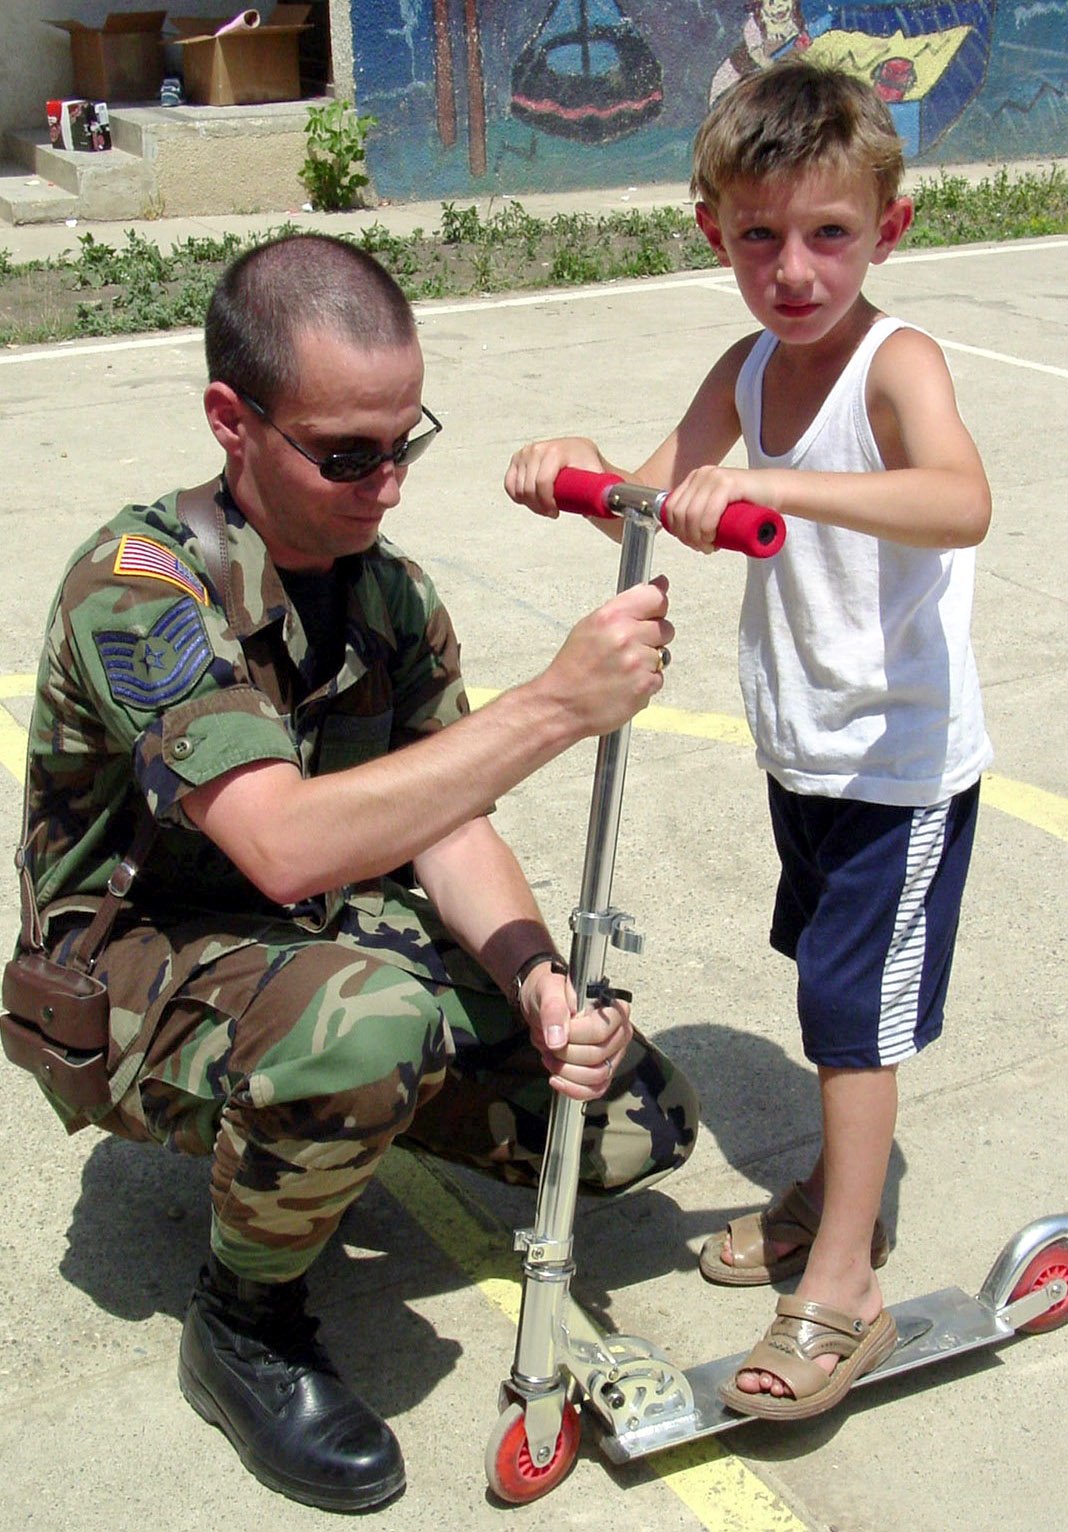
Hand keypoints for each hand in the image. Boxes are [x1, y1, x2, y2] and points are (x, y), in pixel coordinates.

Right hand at [505, 437, 607, 517]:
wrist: (580, 453)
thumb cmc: (588, 465)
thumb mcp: (597, 474)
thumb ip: (601, 488)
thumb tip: (605, 504)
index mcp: (557, 450)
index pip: (543, 481)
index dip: (546, 503)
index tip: (555, 513)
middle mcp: (539, 448)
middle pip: (529, 488)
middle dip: (538, 506)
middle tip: (551, 513)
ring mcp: (526, 452)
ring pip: (518, 488)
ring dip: (529, 503)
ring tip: (544, 506)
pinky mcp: (517, 459)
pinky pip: (509, 484)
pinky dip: (516, 495)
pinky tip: (528, 500)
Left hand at [521, 963, 632, 1100]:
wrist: (543, 1006)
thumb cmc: (550, 994)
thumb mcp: (548, 991)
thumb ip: (553, 1010)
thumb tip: (557, 1040)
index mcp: (614, 1008)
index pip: (600, 1031)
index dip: (573, 1035)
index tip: (556, 1031)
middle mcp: (620, 1032)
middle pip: (597, 1056)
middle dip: (566, 1054)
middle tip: (549, 1043)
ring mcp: (614, 1054)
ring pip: (597, 1076)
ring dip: (567, 1072)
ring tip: (551, 1057)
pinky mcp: (604, 1071)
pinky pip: (595, 1090)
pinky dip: (573, 1089)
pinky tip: (557, 1079)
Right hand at [542, 576, 673, 735]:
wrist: (561, 705)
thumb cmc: (573, 668)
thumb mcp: (590, 626)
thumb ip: (627, 606)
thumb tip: (660, 585)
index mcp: (611, 617)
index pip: (655, 598)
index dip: (657, 607)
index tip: (654, 613)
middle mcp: (625, 636)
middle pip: (665, 628)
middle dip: (653, 638)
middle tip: (629, 650)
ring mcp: (637, 662)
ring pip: (664, 655)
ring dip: (648, 663)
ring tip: (622, 670)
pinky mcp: (644, 685)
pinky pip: (659, 678)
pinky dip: (645, 683)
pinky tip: (625, 685)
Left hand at [660, 465, 772, 551]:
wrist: (775, 491)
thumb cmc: (748, 504)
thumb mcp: (716, 505)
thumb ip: (699, 512)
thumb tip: (681, 532)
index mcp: (694, 479)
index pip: (669, 508)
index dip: (675, 531)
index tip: (690, 542)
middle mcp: (701, 475)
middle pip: (679, 513)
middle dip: (687, 537)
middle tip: (702, 548)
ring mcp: (714, 477)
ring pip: (692, 515)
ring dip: (697, 538)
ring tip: (709, 547)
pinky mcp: (728, 483)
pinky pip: (709, 512)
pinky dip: (707, 531)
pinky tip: (714, 539)